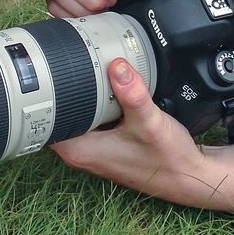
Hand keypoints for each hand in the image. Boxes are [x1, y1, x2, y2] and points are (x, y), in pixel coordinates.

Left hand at [50, 58, 233, 213]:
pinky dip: (97, 101)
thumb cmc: (169, 159)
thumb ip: (132, 94)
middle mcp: (82, 152)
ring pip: (76, 114)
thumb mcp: (150, 122)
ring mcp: (95, 148)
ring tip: (84, 64)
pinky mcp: (108, 143)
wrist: (191, 176)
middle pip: (59, 114)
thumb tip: (116, 66)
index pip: (45, 121)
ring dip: (80, 94)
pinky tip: (107, 84)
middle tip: (65, 58)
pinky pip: (93, 117)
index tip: (46, 69)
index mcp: (81, 150)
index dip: (43, 95)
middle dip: (61, 88)